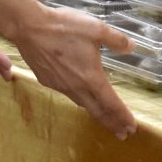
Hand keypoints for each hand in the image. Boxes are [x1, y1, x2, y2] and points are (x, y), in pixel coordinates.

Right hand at [4, 4, 137, 138]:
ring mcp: (60, 85)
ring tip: (104, 117)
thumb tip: (132, 47)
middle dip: (112, 123)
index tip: (132, 128)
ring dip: (96, 112)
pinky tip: (79, 94)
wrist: (29, 28)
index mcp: (91, 77)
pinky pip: (67, 94)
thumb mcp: (97, 29)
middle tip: (122, 134)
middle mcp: (76, 87)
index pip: (111, 103)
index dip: (122, 116)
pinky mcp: (47, 81)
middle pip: (97, 111)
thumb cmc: (64, 28)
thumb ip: (116, 40)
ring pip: (81, 103)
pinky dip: (79, 99)